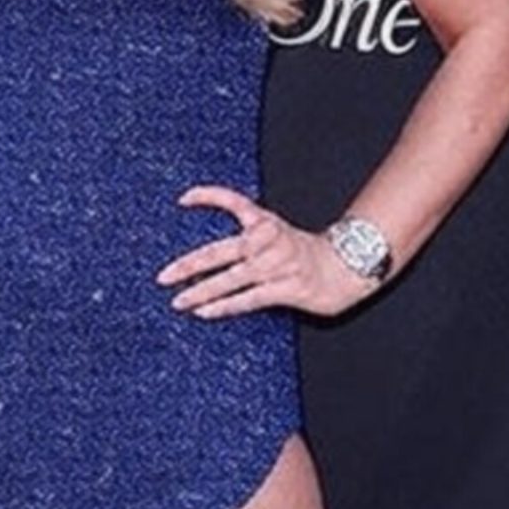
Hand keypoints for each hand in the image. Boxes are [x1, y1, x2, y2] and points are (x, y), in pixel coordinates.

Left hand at [160, 185, 379, 318]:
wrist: (345, 268)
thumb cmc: (302, 253)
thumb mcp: (276, 232)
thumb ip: (248, 233)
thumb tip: (206, 249)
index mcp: (265, 222)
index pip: (234, 201)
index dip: (208, 197)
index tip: (182, 200)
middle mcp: (269, 240)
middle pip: (220, 251)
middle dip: (188, 265)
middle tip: (163, 276)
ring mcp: (278, 265)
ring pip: (231, 279)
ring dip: (201, 292)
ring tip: (178, 301)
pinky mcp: (287, 287)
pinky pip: (248, 299)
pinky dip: (224, 306)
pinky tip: (205, 312)